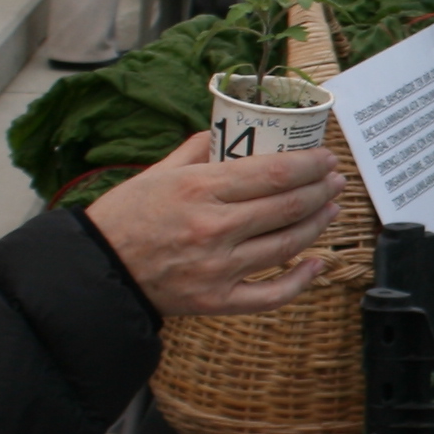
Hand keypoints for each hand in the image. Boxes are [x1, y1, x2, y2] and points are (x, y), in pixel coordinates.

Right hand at [83, 138, 339, 316]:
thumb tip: (226, 133)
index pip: (272, 173)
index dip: (308, 165)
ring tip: (331, 209)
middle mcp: (215, 227)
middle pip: (287, 206)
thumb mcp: (156, 173)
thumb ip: (195, 151)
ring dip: (317, 224)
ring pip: (286, 244)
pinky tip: (318, 263)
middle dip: (321, 190)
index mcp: (200, 189)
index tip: (326, 159)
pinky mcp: (217, 300)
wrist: (97, 271)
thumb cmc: (123, 217)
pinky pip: (271, 294)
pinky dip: (301, 280)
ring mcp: (219, 267)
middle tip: (336, 180)